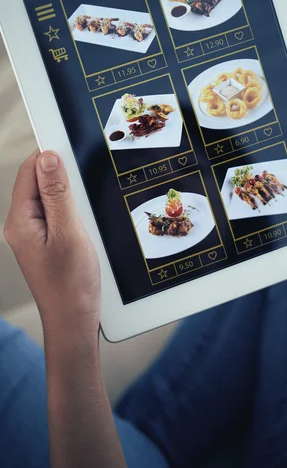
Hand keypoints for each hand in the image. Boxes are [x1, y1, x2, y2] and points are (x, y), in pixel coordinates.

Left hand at [4, 150, 99, 338]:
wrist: (73, 320)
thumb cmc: (71, 284)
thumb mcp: (69, 233)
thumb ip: (58, 194)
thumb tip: (48, 158)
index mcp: (20, 220)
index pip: (29, 172)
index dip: (49, 157)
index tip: (71, 147)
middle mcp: (21, 225)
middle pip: (36, 182)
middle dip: (60, 175)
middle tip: (84, 181)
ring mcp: (32, 234)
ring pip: (47, 197)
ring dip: (66, 193)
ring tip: (85, 205)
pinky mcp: (44, 241)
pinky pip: (54, 213)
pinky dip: (69, 208)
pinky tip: (83, 217)